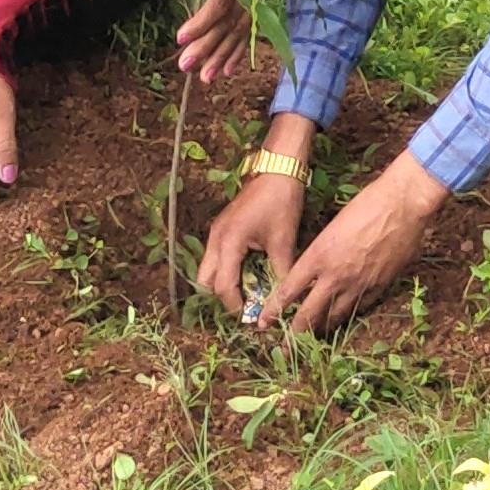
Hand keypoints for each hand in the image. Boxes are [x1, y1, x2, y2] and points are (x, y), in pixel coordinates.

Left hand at [174, 0, 256, 86]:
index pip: (220, 0)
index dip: (201, 22)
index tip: (180, 37)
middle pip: (229, 21)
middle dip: (207, 47)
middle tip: (185, 66)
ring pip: (240, 31)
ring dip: (222, 56)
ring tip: (205, 77)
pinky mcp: (260, 2)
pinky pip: (250, 31)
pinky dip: (238, 52)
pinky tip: (227, 71)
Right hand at [195, 167, 307, 315]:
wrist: (278, 168)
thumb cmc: (281, 203)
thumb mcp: (283, 242)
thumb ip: (280, 274)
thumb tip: (282, 300)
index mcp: (228, 243)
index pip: (223, 287)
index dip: (236, 307)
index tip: (252, 320)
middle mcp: (215, 239)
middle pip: (206, 281)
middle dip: (223, 298)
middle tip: (246, 307)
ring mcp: (216, 232)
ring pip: (209, 269)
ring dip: (225, 283)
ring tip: (249, 292)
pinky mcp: (222, 228)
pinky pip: (216, 257)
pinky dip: (228, 270)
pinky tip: (249, 273)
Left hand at [267, 158, 444, 333]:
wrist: (401, 204)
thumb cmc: (365, 204)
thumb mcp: (332, 227)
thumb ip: (321, 253)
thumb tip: (313, 270)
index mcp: (318, 256)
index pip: (288, 291)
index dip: (274, 311)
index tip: (263, 324)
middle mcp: (335, 276)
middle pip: (308, 314)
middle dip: (294, 335)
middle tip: (284, 350)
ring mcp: (358, 284)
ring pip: (334, 318)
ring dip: (321, 329)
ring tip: (312, 337)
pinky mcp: (379, 287)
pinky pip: (358, 310)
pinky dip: (347, 316)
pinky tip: (343, 318)